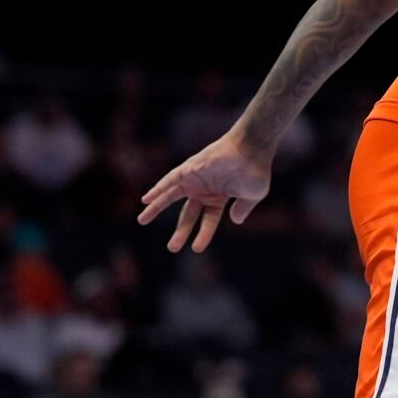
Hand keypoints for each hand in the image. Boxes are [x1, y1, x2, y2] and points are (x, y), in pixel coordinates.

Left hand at [138, 129, 275, 251]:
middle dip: (180, 231)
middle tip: (172, 248)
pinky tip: (146, 199)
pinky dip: (158, 189)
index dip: (203, 234)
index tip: (196, 249)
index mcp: (219, 198)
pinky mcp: (189, 169)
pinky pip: (170, 180)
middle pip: (188, 214)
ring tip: (142, 220)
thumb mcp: (252, 196)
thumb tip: (236, 221)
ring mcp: (195, 180)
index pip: (208, 220)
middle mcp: (204, 190)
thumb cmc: (255, 170)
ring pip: (171, 197)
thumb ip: (243, 209)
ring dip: (156, 208)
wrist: (252, 149)